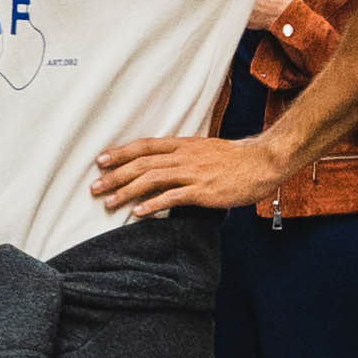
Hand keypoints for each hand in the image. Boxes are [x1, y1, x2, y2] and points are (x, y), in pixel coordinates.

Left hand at [91, 130, 271, 217]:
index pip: (144, 146)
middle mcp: (183, 156)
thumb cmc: (235, 159)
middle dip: (115, 175)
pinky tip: (138, 212)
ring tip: (109, 202)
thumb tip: (163, 165)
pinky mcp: (203, 191)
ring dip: (126, 191)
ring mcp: (193, 173)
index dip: (120, 153)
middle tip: (95, 187)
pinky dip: (152, 204)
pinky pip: (173, 197)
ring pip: (151, 179)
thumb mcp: (204, 150)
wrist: (262, 162)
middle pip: (141, 163)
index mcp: (183, 145)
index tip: (100, 160)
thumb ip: (183, 156)